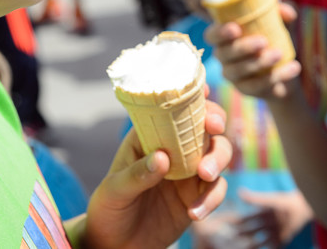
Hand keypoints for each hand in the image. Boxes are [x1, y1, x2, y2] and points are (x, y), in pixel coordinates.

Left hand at [80, 99, 231, 248]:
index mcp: (150, 137)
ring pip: (218, 154)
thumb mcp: (114, 190)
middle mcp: (174, 150)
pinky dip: (212, 199)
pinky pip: (215, 191)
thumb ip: (137, 175)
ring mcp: (188, 173)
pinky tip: (194, 214)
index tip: (205, 92)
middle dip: (215, 124)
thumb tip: (162, 158)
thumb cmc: (108, 209)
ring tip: (206, 175)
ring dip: (218, 160)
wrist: (115, 246)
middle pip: (204, 128)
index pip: (173, 111)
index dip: (192, 98)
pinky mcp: (197, 196)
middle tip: (215, 130)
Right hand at [204, 3, 300, 99]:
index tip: (236, 28)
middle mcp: (224, 56)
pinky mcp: (245, 89)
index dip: (219, 32)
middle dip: (243, 47)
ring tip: (280, 54)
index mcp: (226, 36)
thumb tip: (286, 11)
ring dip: (260, 62)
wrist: (287, 69)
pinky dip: (276, 76)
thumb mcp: (282, 24)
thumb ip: (284, 14)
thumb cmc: (276, 39)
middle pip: (224, 53)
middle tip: (263, 41)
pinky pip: (257, 85)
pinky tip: (293, 68)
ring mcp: (232, 75)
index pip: (211, 35)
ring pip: (239, 70)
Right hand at [236, 189, 313, 245]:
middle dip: (244, 235)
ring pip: (261, 240)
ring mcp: (274, 230)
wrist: (303, 208)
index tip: (228, 226)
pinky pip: (273, 246)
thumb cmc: (285, 202)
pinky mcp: (282, 238)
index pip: (248, 219)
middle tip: (233, 240)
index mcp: (263, 212)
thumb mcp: (269, 200)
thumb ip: (254, 199)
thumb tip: (239, 192)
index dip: (239, 223)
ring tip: (245, 248)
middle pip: (253, 230)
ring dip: (253, 245)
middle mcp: (268, 222)